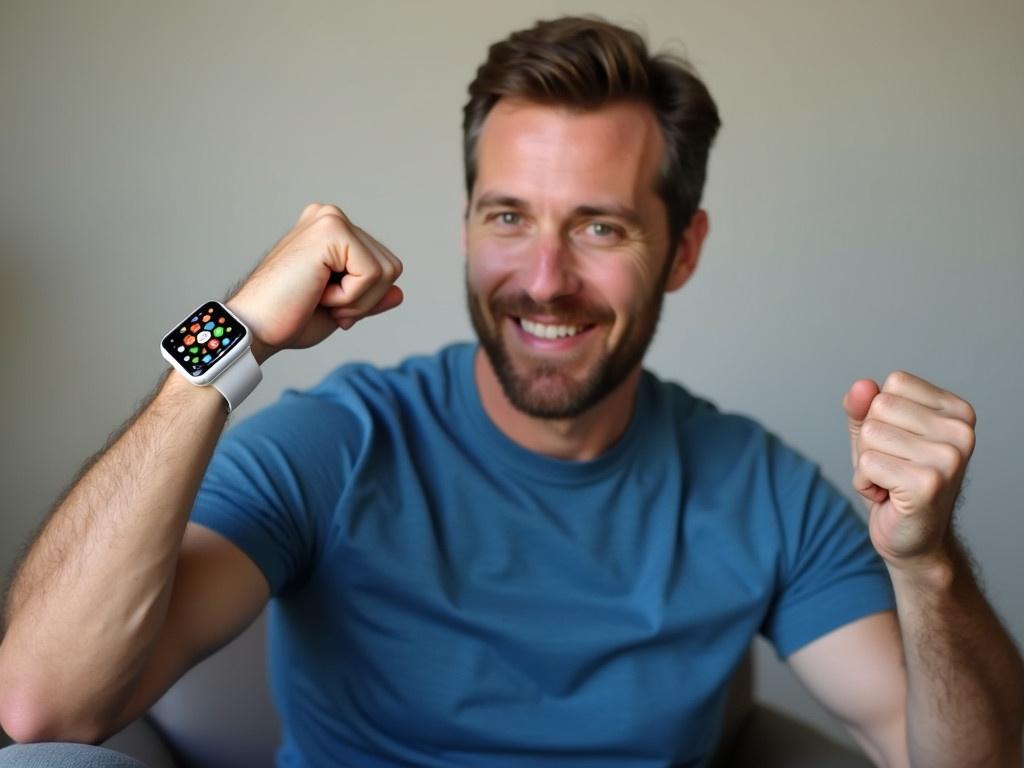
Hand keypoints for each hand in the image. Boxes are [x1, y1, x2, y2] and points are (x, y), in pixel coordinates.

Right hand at [226, 203, 403, 362]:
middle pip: (391, 267)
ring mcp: (330, 218)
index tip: (325, 304)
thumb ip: (370, 297)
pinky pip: (373, 274)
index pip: (383, 268)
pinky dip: (350, 297)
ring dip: (357, 300)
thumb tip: (399, 293)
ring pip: (388, 271)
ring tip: (318, 296)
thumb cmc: (287, 320)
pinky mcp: (331, 228)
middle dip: (365, 299)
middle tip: (321, 302)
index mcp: (331, 232)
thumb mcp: (340, 309)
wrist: (254, 329)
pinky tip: (316, 292)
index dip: (364, 299)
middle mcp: (331, 217)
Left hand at [843, 371, 976, 571]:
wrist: (912, 539)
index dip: (880, 414)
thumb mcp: (874, 434)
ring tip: (891, 482)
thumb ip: (863, 407)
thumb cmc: (894, 481)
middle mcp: (961, 431)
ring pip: (870, 434)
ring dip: (866, 464)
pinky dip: (865, 483)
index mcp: (957, 411)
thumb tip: (862, 385)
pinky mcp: (928, 483)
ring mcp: (948, 458)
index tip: (898, 445)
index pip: (895, 383)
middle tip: (893, 467)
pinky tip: (888, 497)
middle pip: (879, 407)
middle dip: (870, 440)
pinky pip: (867, 464)